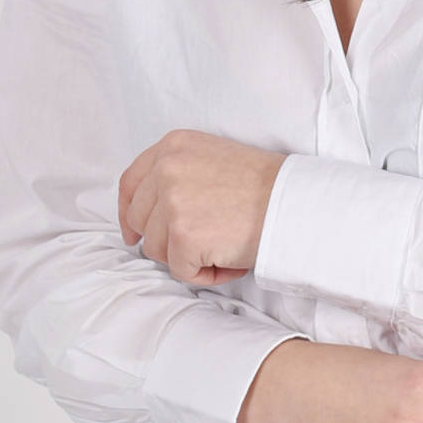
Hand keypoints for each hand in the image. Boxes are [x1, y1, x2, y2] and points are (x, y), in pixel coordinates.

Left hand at [118, 129, 283, 286]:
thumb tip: (155, 214)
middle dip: (166, 241)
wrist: (291, 202)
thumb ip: (179, 175)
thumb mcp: (212, 159)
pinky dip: (207, 274)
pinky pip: (182, 271)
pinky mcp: (184, 237)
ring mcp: (172, 203)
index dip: (131, 214)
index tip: (135, 233)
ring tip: (223, 248)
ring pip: (158, 250)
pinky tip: (231, 260)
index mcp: (172, 147)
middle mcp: (166, 170)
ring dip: (189, 258)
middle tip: (200, 245)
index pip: (131, 184)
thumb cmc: (263, 187)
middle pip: (141, 222)